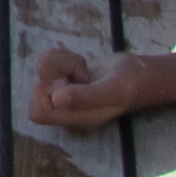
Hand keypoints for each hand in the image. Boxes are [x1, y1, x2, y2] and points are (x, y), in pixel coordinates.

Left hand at [28, 47, 150, 128]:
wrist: (139, 73)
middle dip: (54, 74)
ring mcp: (65, 93)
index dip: (47, 95)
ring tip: (84, 70)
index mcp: (75, 119)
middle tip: (77, 76)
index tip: (68, 85)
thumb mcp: (113, 90)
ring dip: (63, 62)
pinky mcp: (66, 77)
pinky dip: (66, 57)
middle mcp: (66, 109)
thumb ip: (87, 97)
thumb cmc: (130, 84)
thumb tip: (56, 100)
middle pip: (36, 89)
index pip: (38, 112)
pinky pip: (50, 61)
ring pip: (42, 70)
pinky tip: (83, 66)